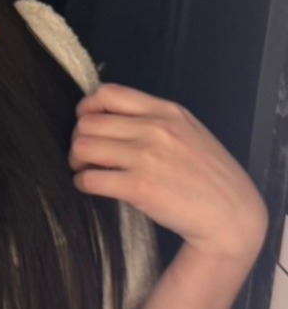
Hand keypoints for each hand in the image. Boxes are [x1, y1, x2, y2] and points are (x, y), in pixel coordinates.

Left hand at [69, 84, 267, 263]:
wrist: (231, 214)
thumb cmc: (209, 176)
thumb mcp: (189, 132)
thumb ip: (156, 121)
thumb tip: (111, 119)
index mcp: (166, 111)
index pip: (108, 93)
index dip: (87, 108)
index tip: (86, 123)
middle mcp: (155, 129)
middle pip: (89, 122)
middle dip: (78, 138)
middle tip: (84, 154)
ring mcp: (146, 157)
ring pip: (83, 147)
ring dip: (76, 160)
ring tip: (85, 170)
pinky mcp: (138, 187)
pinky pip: (90, 178)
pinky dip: (82, 182)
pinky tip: (91, 186)